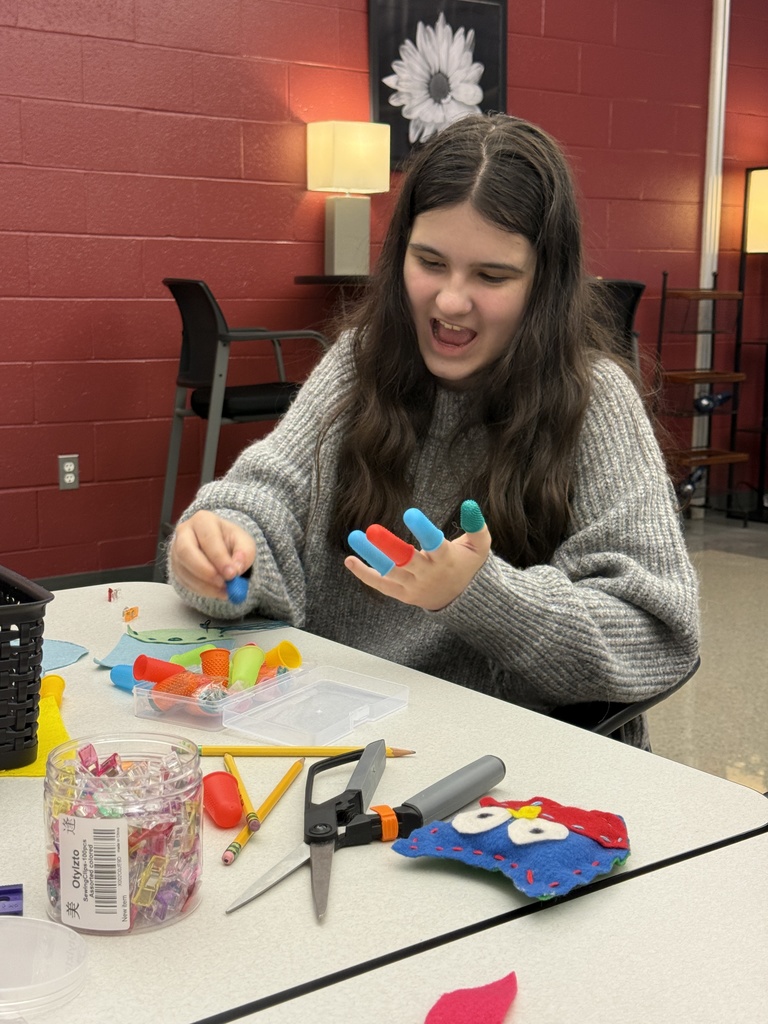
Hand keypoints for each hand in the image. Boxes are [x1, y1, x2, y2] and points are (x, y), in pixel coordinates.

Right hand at [170, 511, 254, 599]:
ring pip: (183, 569)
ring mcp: (176, 550)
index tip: (232, 574)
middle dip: (205, 571)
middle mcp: (185, 532)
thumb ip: (244, 553)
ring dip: (204, 584)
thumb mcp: (244, 542)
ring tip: (224, 589)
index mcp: (203, 520)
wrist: (219, 545)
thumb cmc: (230, 541)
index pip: (208, 538)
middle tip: (223, 584)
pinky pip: (183, 580)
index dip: (219, 558)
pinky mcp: (175, 566)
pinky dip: (201, 589)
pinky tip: (216, 591)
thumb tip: (237, 567)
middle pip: (186, 552)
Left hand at [344, 502, 491, 610]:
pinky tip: (349, 560)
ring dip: (370, 555)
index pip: (434, 544)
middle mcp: (427, 574)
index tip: (410, 513)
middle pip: (406, 561)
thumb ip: (477, 526)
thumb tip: (470, 505)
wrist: (463, 601)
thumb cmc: (468, 566)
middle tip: (372, 529)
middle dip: (388, 546)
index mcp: (446, 559)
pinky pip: (381, 585)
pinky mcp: (401, 594)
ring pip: (389, 572)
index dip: (423, 530)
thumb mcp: (480, 547)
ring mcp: (412, 586)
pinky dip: (364, 574)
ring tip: (355, 536)